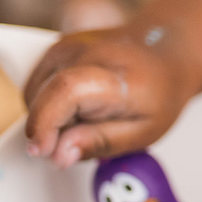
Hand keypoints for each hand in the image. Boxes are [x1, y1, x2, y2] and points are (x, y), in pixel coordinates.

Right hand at [23, 25, 197, 167]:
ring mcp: (69, 46)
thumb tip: (58, 155)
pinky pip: (36, 85)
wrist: (166, 55)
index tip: (43, 150)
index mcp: (115, 77)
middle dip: (50, 130)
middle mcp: (87, 54)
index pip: (66, 91)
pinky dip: (49, 103)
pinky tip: (78, 105)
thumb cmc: (159, 94)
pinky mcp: (58, 47)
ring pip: (34, 94)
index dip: (45, 122)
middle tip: (82, 137)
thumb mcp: (144, 131)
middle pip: (44, 98)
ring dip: (49, 117)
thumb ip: (100, 142)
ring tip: (87, 117)